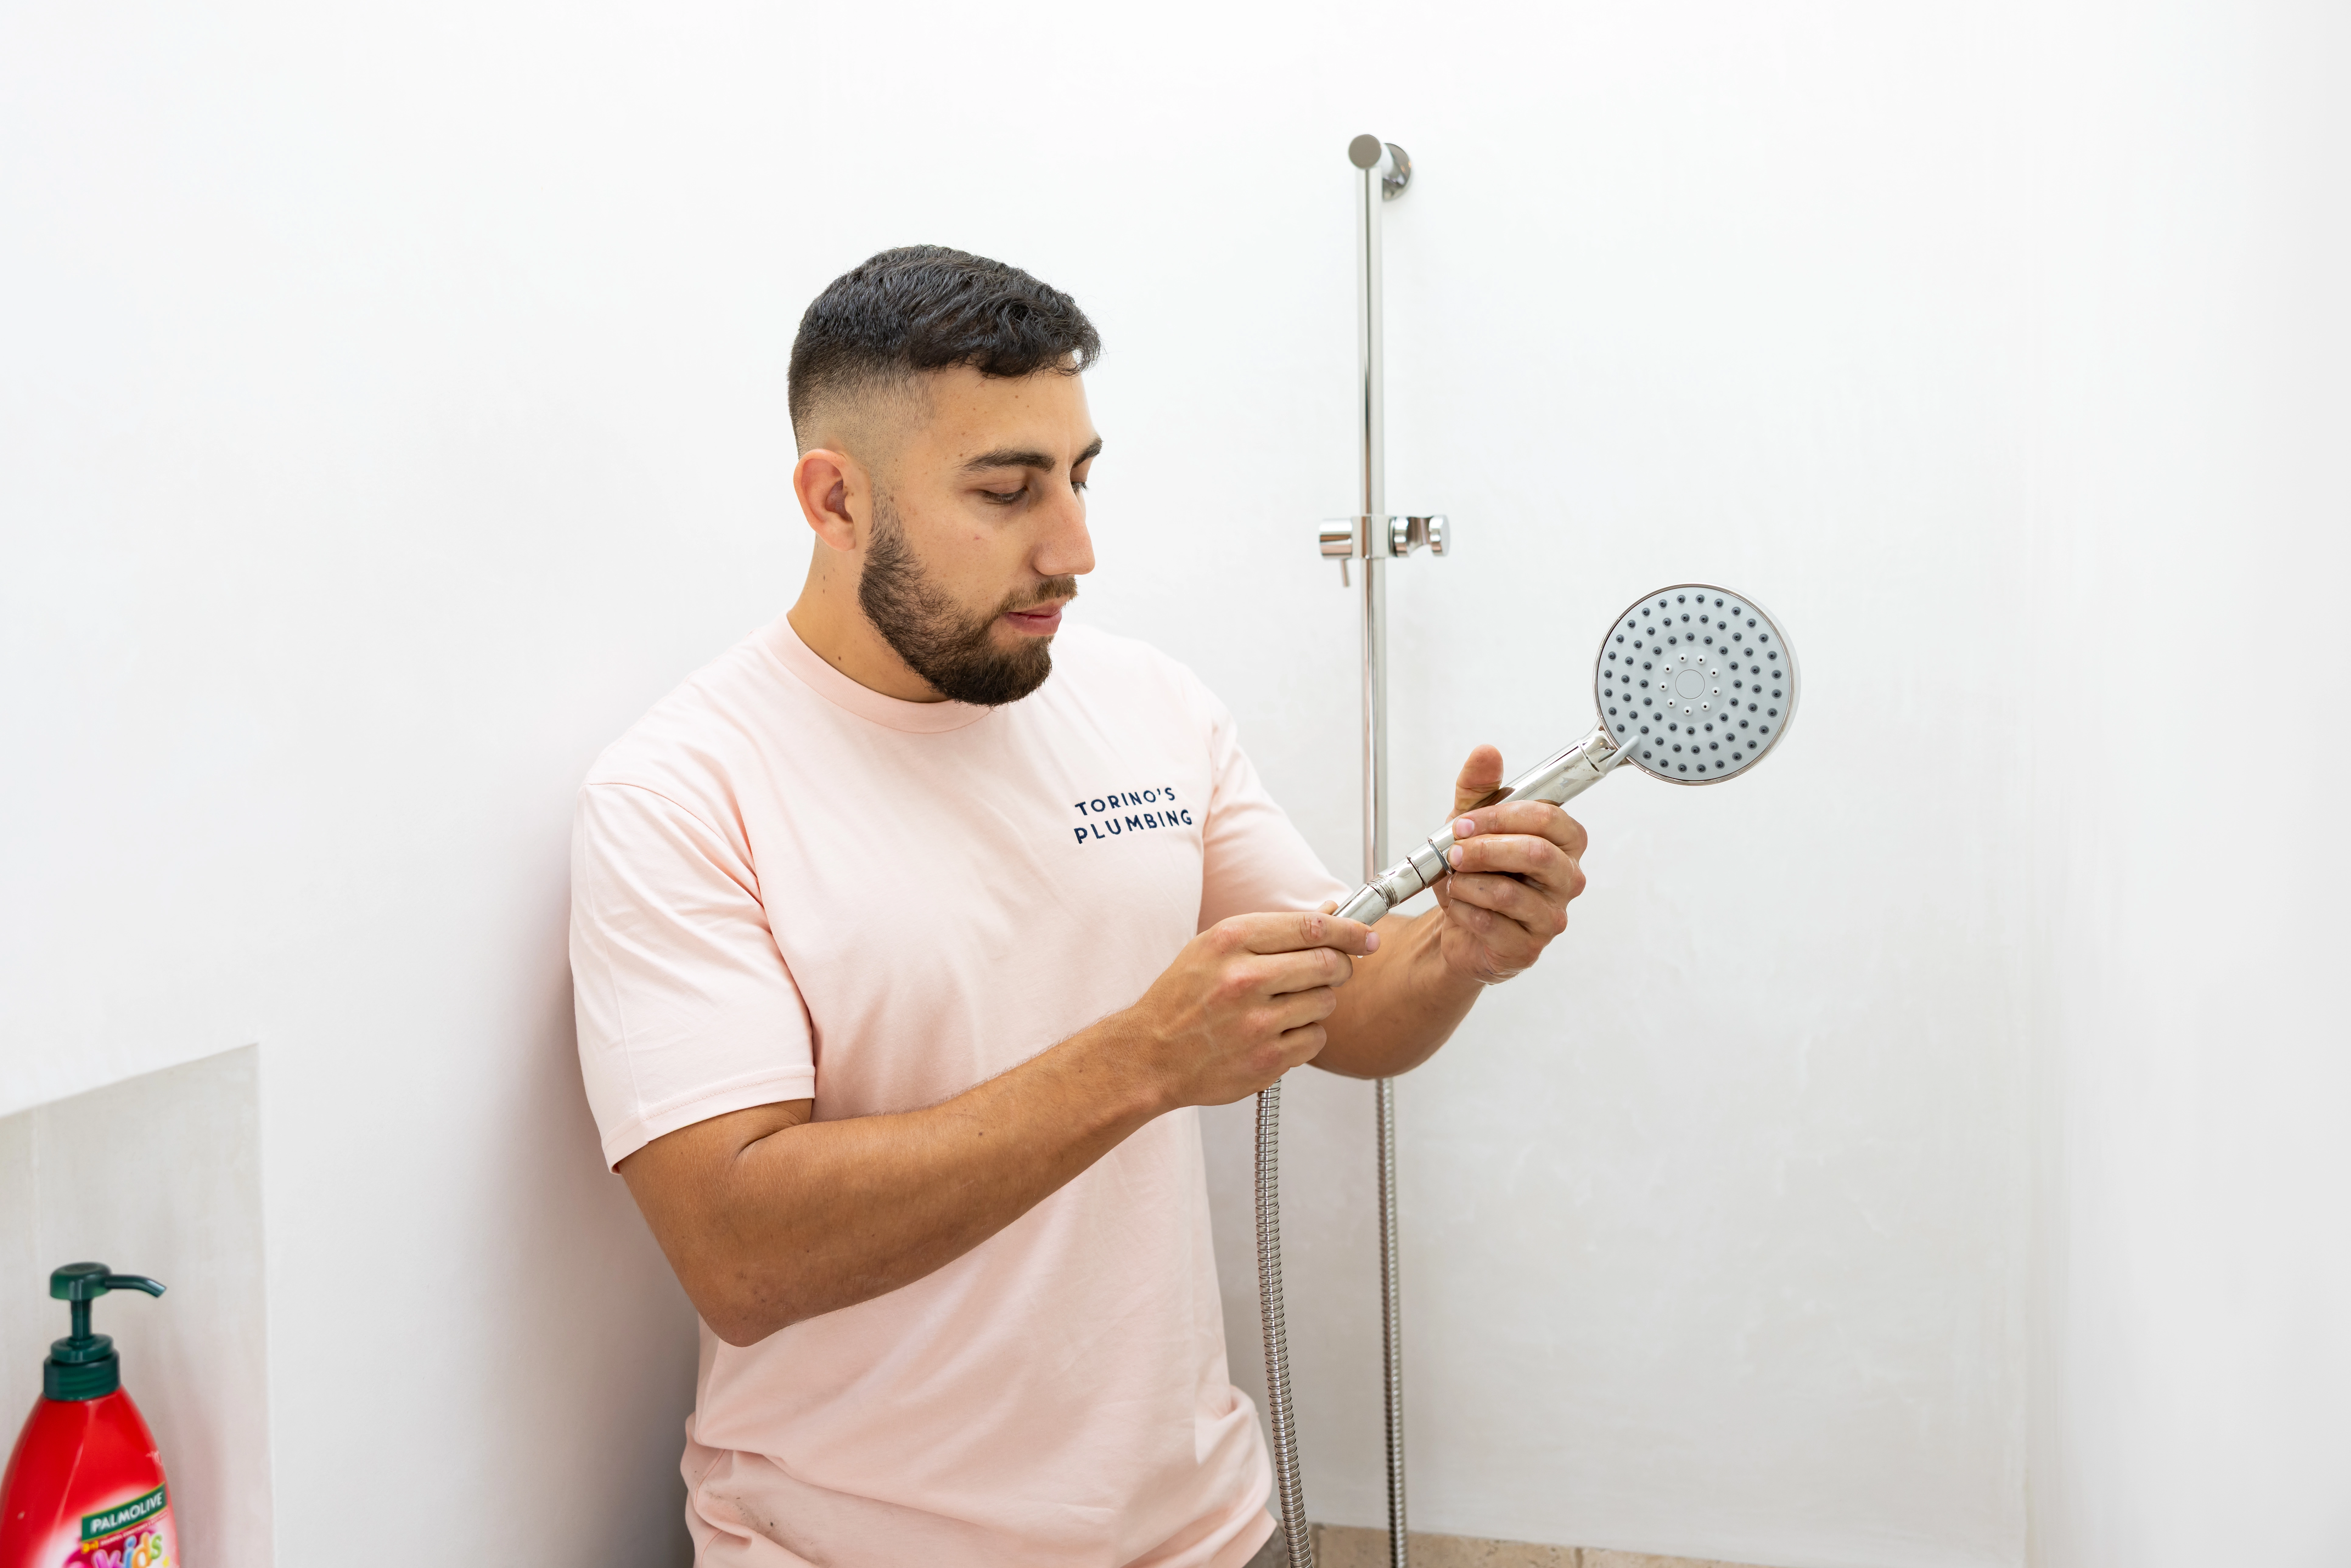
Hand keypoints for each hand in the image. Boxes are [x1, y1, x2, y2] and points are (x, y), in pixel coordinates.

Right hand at [1126, 911, 1379, 1106]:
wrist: (1148, 1057)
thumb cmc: (1180, 1000)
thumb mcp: (1214, 949)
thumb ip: (1273, 932)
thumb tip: (1332, 913)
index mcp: (1230, 942)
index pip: (1312, 927)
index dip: (1349, 930)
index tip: (1365, 935)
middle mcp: (1243, 979)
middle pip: (1328, 964)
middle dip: (1339, 966)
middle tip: (1331, 970)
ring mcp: (1256, 1023)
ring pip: (1325, 1003)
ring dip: (1317, 1002)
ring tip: (1284, 1006)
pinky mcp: (1266, 1061)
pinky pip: (1315, 1039)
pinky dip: (1305, 1035)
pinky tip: (1277, 1033)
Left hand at [1430, 745, 1588, 983]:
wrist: (1459, 925)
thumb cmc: (1477, 871)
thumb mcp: (1471, 823)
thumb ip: (1479, 788)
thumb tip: (1487, 752)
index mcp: (1564, 843)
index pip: (1548, 819)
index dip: (1502, 817)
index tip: (1464, 822)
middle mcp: (1567, 879)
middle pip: (1535, 853)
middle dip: (1484, 849)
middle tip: (1454, 851)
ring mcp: (1551, 917)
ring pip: (1509, 892)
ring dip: (1468, 883)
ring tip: (1454, 882)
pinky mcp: (1528, 948)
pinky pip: (1491, 924)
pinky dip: (1463, 911)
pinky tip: (1458, 908)